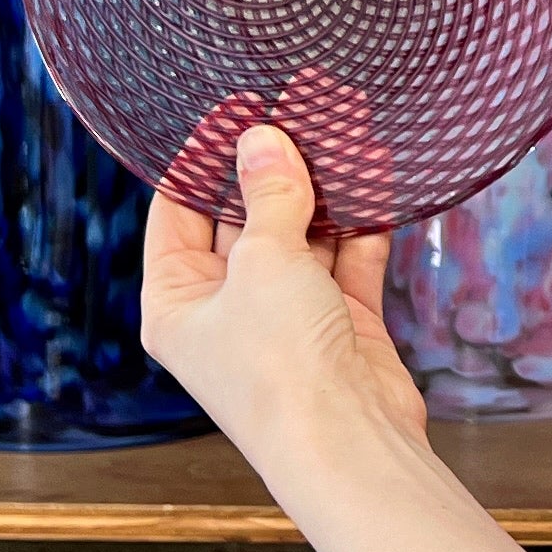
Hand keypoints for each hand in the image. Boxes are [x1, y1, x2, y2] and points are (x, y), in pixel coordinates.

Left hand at [141, 125, 423, 457]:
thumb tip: (264, 140)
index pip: (178, 212)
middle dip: (276, 167)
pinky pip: (347, 261)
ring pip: (302, 236)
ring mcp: (286, 317)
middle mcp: (227, 308)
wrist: (348, 443)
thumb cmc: (278, 367)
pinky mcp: (340, 325)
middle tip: (300, 109)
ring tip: (345, 129)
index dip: (203, 158)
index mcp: (176, 301)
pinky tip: (375, 179)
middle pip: (244, 219)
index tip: (235, 108)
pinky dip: (361, 225)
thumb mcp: (264, 263)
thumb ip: (269, 196)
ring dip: (325, 189)